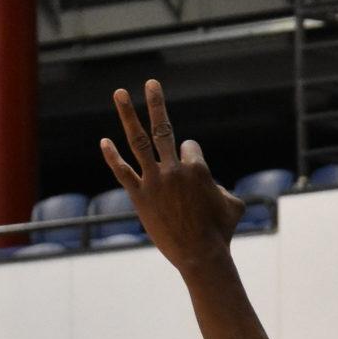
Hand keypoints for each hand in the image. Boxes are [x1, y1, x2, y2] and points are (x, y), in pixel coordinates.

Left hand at [97, 79, 244, 271]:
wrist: (200, 256)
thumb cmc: (220, 232)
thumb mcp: (234, 206)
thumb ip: (225, 190)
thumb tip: (217, 188)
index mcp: (198, 168)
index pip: (192, 148)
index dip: (193, 158)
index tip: (193, 176)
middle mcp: (175, 169)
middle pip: (164, 128)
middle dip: (157, 103)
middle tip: (151, 83)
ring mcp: (155, 181)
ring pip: (139, 141)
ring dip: (128, 115)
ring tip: (120, 93)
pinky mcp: (140, 197)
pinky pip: (123, 172)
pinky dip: (113, 157)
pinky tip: (104, 142)